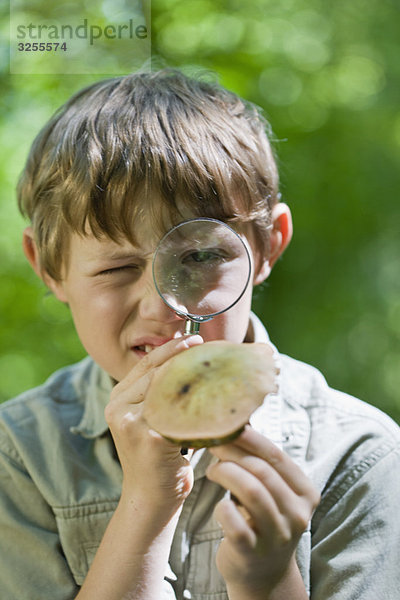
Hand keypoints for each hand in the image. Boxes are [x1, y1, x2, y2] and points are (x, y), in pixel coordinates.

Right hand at [105, 335, 202, 521]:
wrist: (149, 499)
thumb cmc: (158, 458)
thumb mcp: (150, 420)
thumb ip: (159, 394)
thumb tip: (191, 362)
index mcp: (118, 399)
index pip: (147, 363)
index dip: (171, 347)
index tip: (194, 338)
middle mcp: (119, 407)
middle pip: (158, 371)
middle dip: (186, 356)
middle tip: (210, 347)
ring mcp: (131, 421)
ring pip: (169, 387)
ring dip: (196, 376)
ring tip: (217, 366)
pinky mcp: (148, 437)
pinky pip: (179, 412)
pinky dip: (201, 404)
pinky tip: (219, 397)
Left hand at [206, 426, 319, 597]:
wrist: (263, 573)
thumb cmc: (262, 519)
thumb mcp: (273, 491)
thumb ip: (262, 462)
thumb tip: (239, 419)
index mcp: (305, 492)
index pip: (277, 456)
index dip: (250, 437)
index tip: (228, 425)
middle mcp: (297, 514)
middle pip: (262, 471)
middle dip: (232, 452)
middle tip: (212, 444)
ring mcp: (277, 535)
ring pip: (252, 492)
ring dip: (226, 473)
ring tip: (212, 470)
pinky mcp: (253, 552)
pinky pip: (235, 522)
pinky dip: (221, 508)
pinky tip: (217, 505)